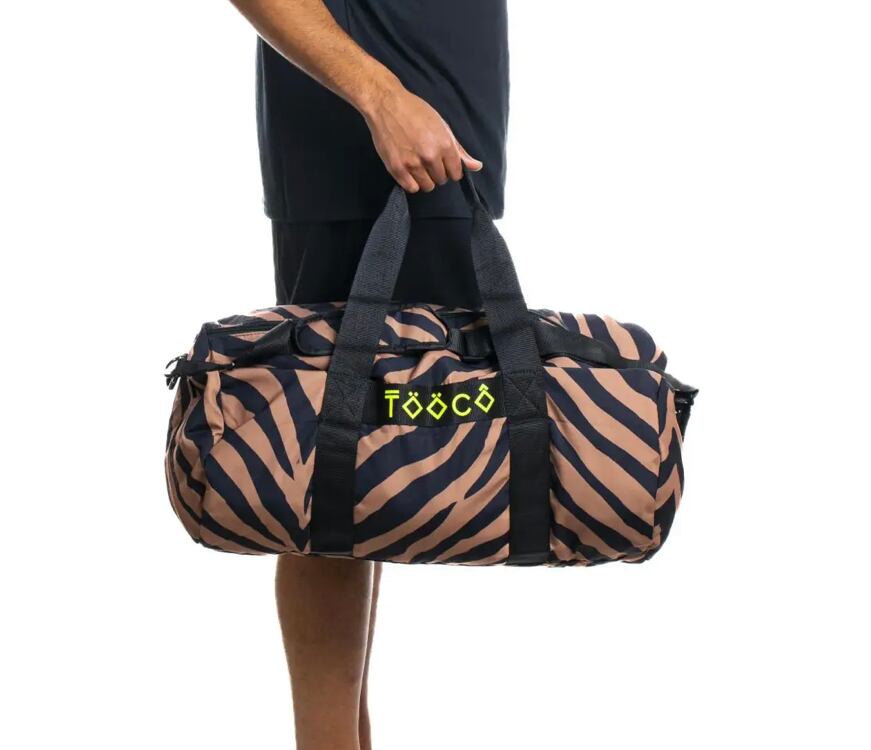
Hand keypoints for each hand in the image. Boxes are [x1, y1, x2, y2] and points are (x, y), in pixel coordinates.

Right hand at [361, 80, 481, 192]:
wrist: (386, 104)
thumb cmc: (416, 111)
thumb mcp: (442, 126)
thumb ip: (459, 150)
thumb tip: (477, 167)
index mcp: (444, 145)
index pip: (456, 173)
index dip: (451, 169)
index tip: (444, 163)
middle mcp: (430, 156)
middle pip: (441, 180)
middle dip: (437, 172)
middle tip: (428, 160)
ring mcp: (413, 164)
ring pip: (427, 186)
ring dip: (425, 179)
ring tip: (418, 165)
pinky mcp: (397, 168)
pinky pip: (411, 188)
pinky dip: (412, 182)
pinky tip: (409, 171)